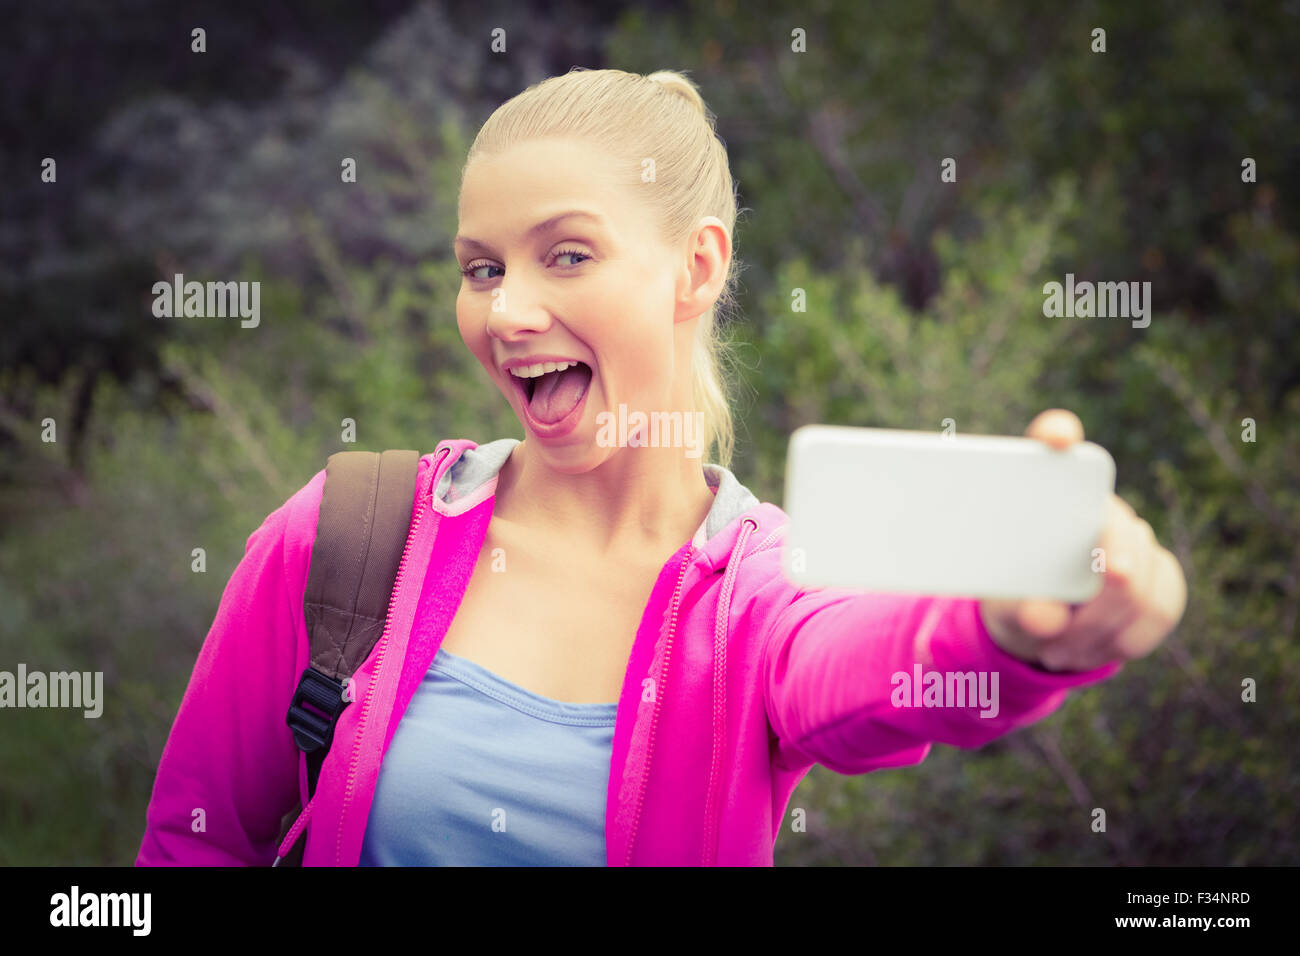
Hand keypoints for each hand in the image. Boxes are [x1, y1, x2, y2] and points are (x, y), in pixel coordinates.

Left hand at [978, 409, 1188, 671]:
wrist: (1043, 622)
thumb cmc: (1014, 598)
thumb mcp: (1002, 605)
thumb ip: (1019, 609)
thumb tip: (1044, 615)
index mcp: (1048, 489)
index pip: (1053, 437)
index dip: (1056, 432)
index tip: (1055, 437)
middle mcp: (1097, 502)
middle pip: (1116, 529)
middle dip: (1102, 583)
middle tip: (1064, 623)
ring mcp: (1135, 536)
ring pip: (1138, 584)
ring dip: (1096, 630)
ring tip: (1054, 651)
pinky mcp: (1161, 573)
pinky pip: (1158, 610)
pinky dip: (1119, 643)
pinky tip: (1084, 652)